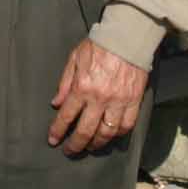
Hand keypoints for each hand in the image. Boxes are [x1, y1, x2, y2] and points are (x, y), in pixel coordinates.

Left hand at [48, 38, 147, 156]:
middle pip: (86, 131)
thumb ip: (65, 82)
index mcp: (82, 87)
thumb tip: (56, 103)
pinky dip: (118, 135)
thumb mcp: (75, 58)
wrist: (126, 37)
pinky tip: (111, 136)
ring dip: (96, 144)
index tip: (53, 141)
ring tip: (90, 147)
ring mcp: (118, 102)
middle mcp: (99, 98)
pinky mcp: (134, 101)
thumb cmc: (98, 45)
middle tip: (70, 151)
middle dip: (75, 145)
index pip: (67, 116)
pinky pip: (126, 125)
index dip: (58, 131)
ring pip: (106, 133)